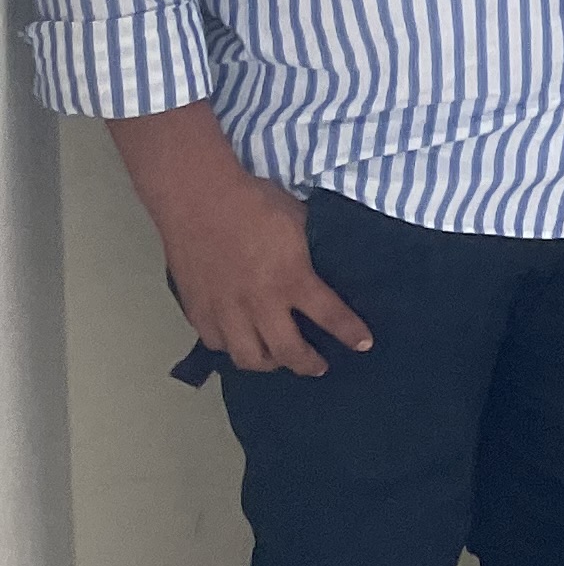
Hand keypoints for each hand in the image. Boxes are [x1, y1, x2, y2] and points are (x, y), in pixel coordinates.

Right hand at [155, 160, 368, 376]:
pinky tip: (241, 341)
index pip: (330, 316)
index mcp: (292, 278)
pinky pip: (217, 344)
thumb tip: (325, 261)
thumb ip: (312, 250)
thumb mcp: (299, 221)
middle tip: (319, 366)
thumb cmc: (254, 203)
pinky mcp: (198, 310)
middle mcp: (260, 303)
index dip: (350, 334)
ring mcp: (226, 311)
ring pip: (249, 357)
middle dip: (308, 364)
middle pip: (287, 352)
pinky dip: (232, 348)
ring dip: (269, 363)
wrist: (199, 200)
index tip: (364, 345)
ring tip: (278, 359)